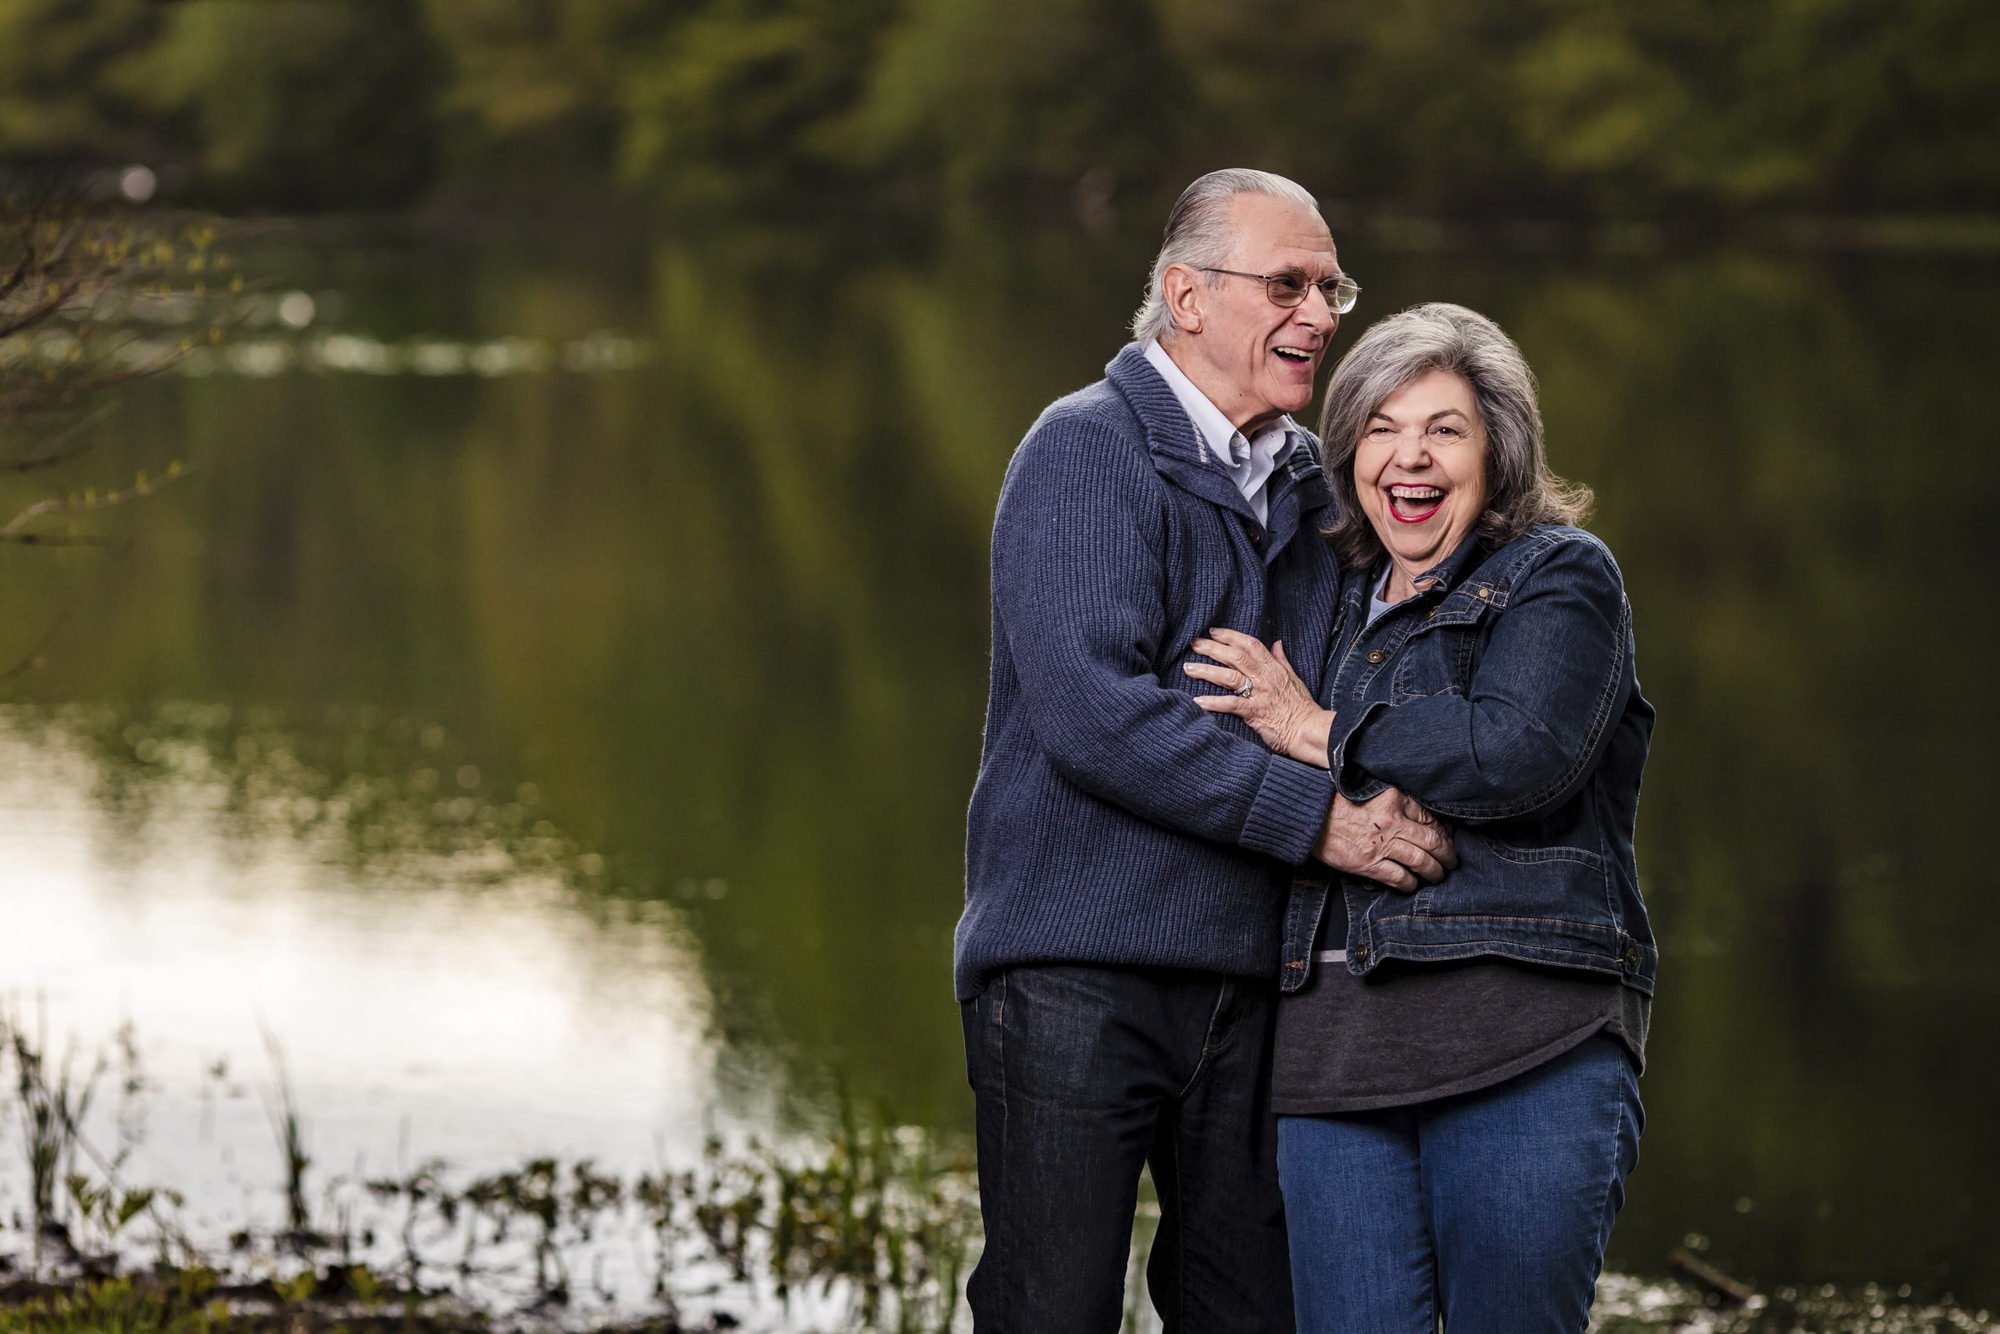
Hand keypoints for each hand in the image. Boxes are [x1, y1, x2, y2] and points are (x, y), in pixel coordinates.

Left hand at [1186, 629, 1332, 766]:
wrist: (1309, 730)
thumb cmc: (1301, 707)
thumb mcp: (1294, 678)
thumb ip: (1282, 660)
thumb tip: (1277, 642)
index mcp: (1274, 667)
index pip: (1250, 644)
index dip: (1230, 635)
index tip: (1213, 631)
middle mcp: (1265, 677)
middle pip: (1235, 656)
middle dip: (1212, 648)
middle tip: (1193, 644)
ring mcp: (1259, 694)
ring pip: (1228, 677)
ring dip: (1206, 671)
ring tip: (1188, 668)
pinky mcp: (1254, 713)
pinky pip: (1230, 705)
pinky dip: (1213, 703)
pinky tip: (1197, 701)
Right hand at [1315, 787, 1456, 891]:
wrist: (1310, 815)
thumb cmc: (1337, 802)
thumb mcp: (1371, 791)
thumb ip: (1395, 802)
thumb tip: (1419, 818)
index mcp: (1394, 799)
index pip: (1429, 817)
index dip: (1442, 832)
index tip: (1445, 840)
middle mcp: (1391, 821)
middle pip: (1432, 841)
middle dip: (1446, 854)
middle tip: (1451, 861)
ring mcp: (1380, 844)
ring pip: (1420, 862)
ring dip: (1433, 871)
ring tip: (1437, 875)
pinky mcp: (1368, 863)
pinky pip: (1399, 877)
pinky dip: (1410, 883)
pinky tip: (1412, 884)